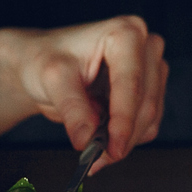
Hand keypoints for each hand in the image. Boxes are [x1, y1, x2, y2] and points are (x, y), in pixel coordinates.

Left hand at [2, 16, 167, 170]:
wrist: (41, 65)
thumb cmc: (45, 60)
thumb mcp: (53, 79)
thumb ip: (72, 108)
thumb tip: (87, 139)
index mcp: (125, 33)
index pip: (131, 82)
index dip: (123, 119)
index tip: (113, 148)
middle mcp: (145, 47)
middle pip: (145, 103)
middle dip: (122, 136)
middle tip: (95, 159)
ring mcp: (150, 69)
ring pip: (149, 118)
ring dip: (124, 141)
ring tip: (93, 152)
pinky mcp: (149, 91)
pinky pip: (147, 125)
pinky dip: (127, 140)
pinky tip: (103, 143)